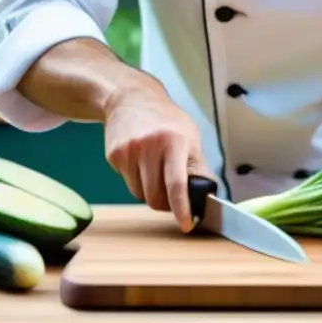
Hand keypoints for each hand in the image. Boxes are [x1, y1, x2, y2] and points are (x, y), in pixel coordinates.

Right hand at [102, 75, 212, 231]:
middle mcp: (151, 146)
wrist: (130, 98)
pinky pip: (127, 183)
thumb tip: (207, 195)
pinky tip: (140, 160)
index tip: (186, 225)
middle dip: (165, 202)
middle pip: (156, 196)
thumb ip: (198, 166)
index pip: (177, 183)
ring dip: (149, 191)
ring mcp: (129, 151)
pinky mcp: (114, 156)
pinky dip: (137, 180)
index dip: (182, 207)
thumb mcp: (190, 135)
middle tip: (171, 193)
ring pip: (140, 194)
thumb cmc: (165, 119)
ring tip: (154, 168)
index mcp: (175, 140)